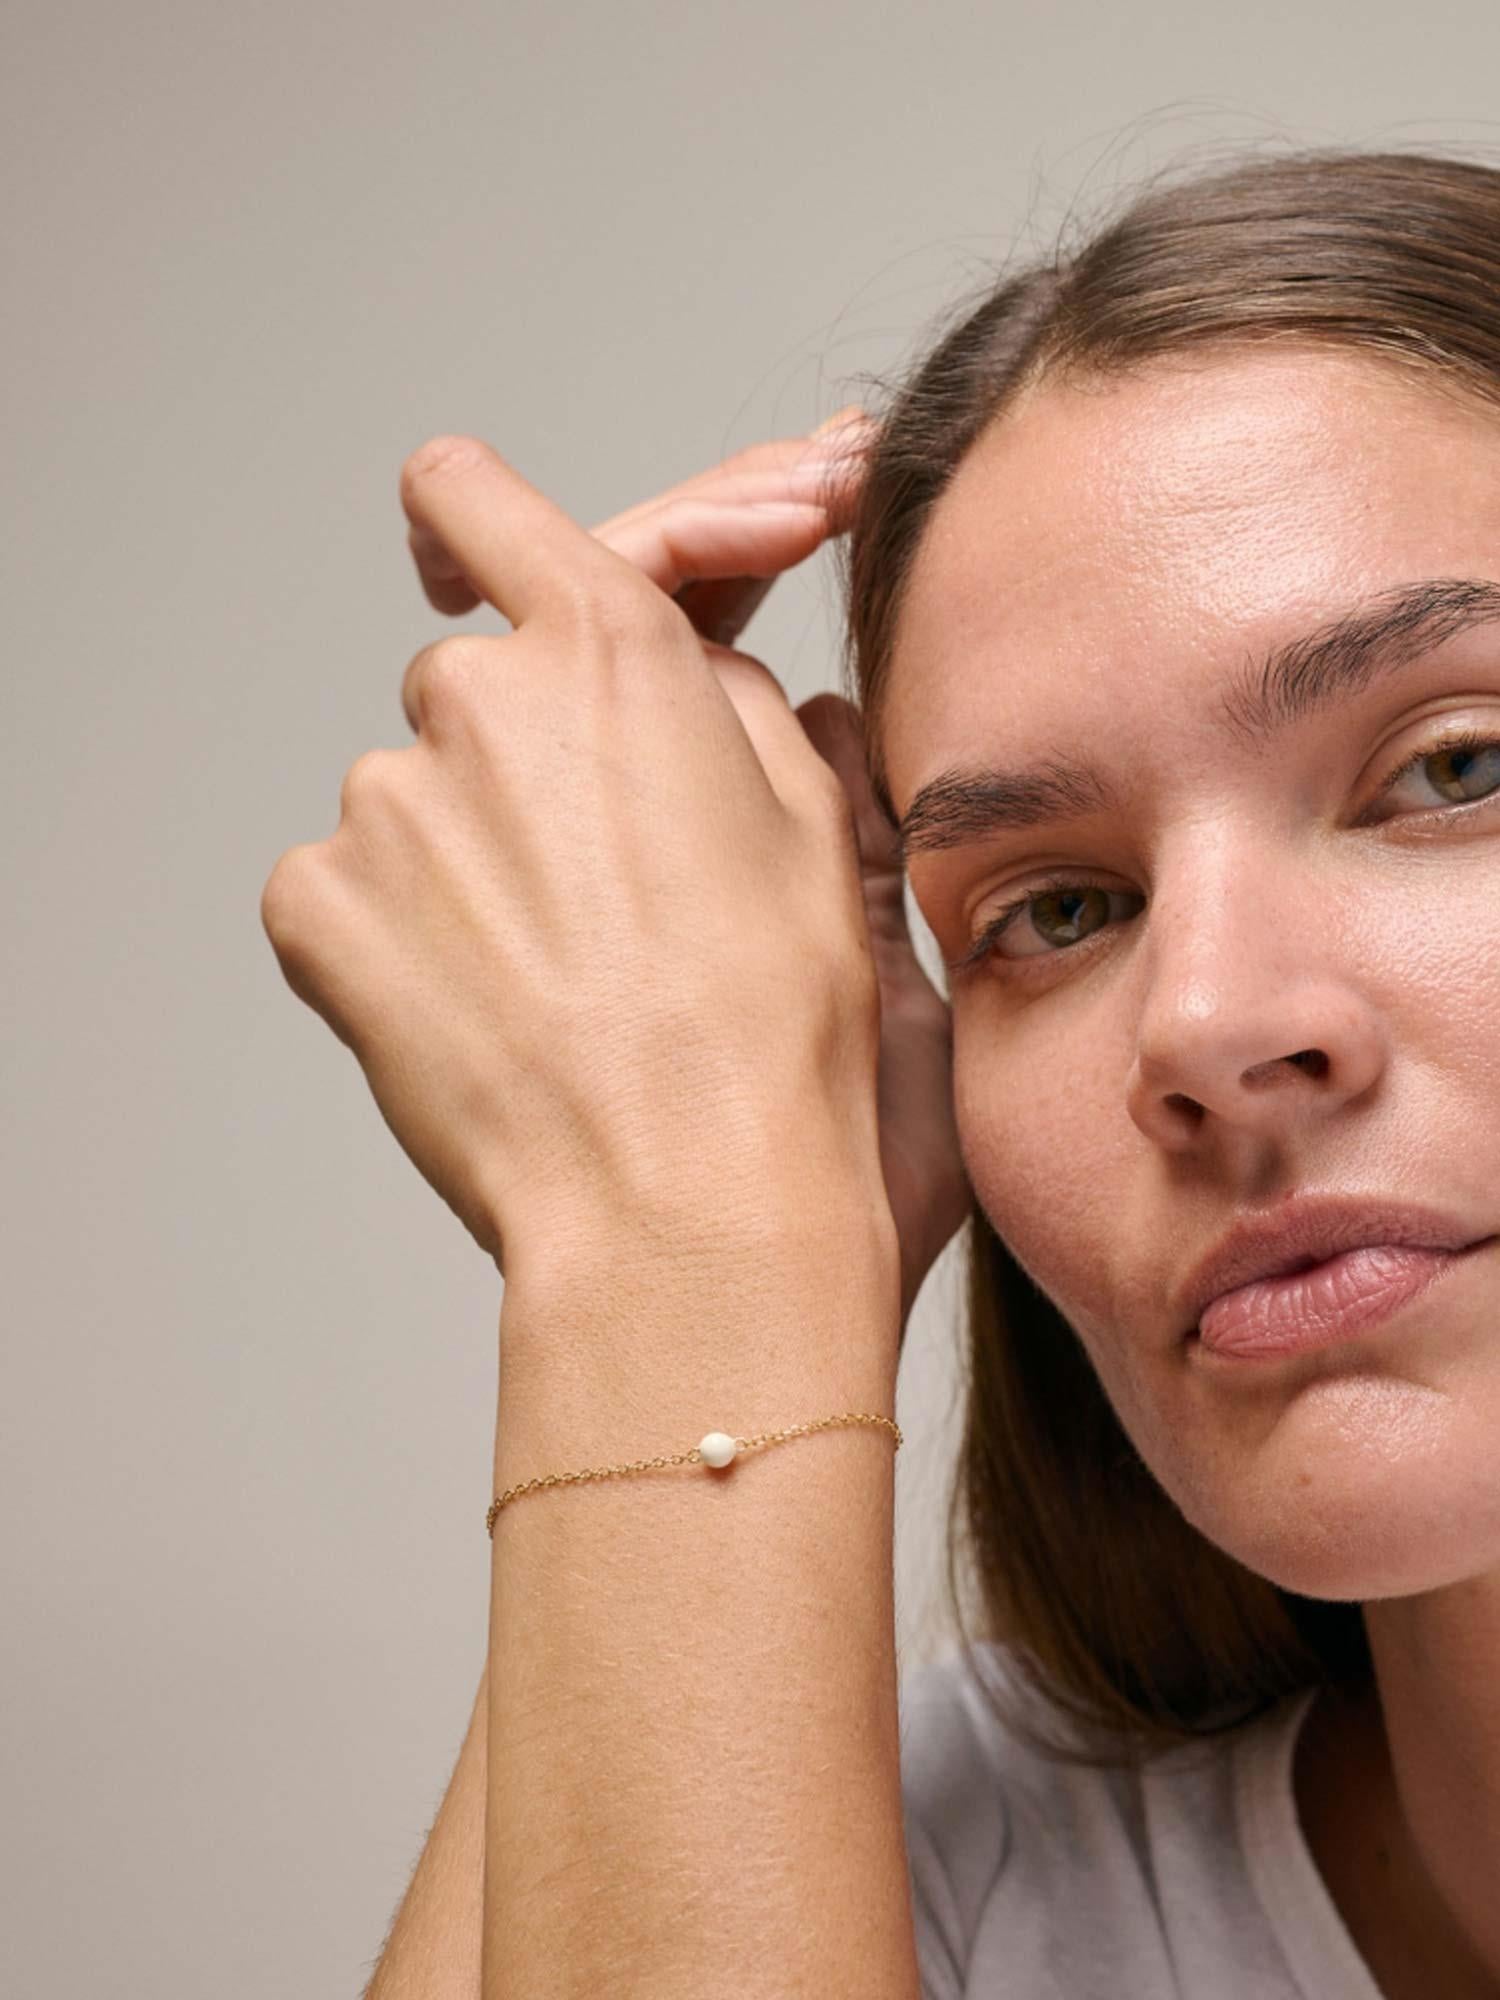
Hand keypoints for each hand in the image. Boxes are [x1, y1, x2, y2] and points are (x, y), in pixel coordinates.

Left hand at [407, 413, 969, 1327]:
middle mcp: (481, 699)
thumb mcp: (825, 835)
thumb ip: (741, 711)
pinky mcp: (318, 910)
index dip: (478, 527)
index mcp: (614, 652)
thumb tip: (704, 682)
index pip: (476, 498)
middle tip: (615, 889)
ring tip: (564, 982)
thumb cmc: (789, 1042)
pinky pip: (338, 886)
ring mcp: (386, 806)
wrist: (693, 1216)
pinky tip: (483, 1010)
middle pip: (470, 685)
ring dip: (469, 861)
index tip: (484, 569)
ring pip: (412, 798)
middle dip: (529, 759)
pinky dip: (392, 935)